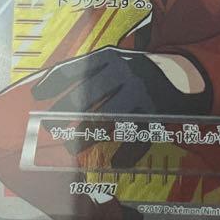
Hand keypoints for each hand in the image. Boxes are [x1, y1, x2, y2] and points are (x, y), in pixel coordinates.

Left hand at [31, 47, 210, 167]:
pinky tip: (114, 162)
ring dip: (89, 136)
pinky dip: (126, 153)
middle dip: (67, 114)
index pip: (77, 67)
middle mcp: (126, 71)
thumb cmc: (137, 72)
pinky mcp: (157, 111)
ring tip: (73, 148)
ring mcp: (143, 91)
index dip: (54, 82)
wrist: (183, 75)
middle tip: (50, 128)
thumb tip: (47, 87)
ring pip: (110, 117)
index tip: (36, 96)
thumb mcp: (115, 63)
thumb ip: (89, 72)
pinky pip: (138, 135)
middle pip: (90, 95)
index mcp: (112, 57)